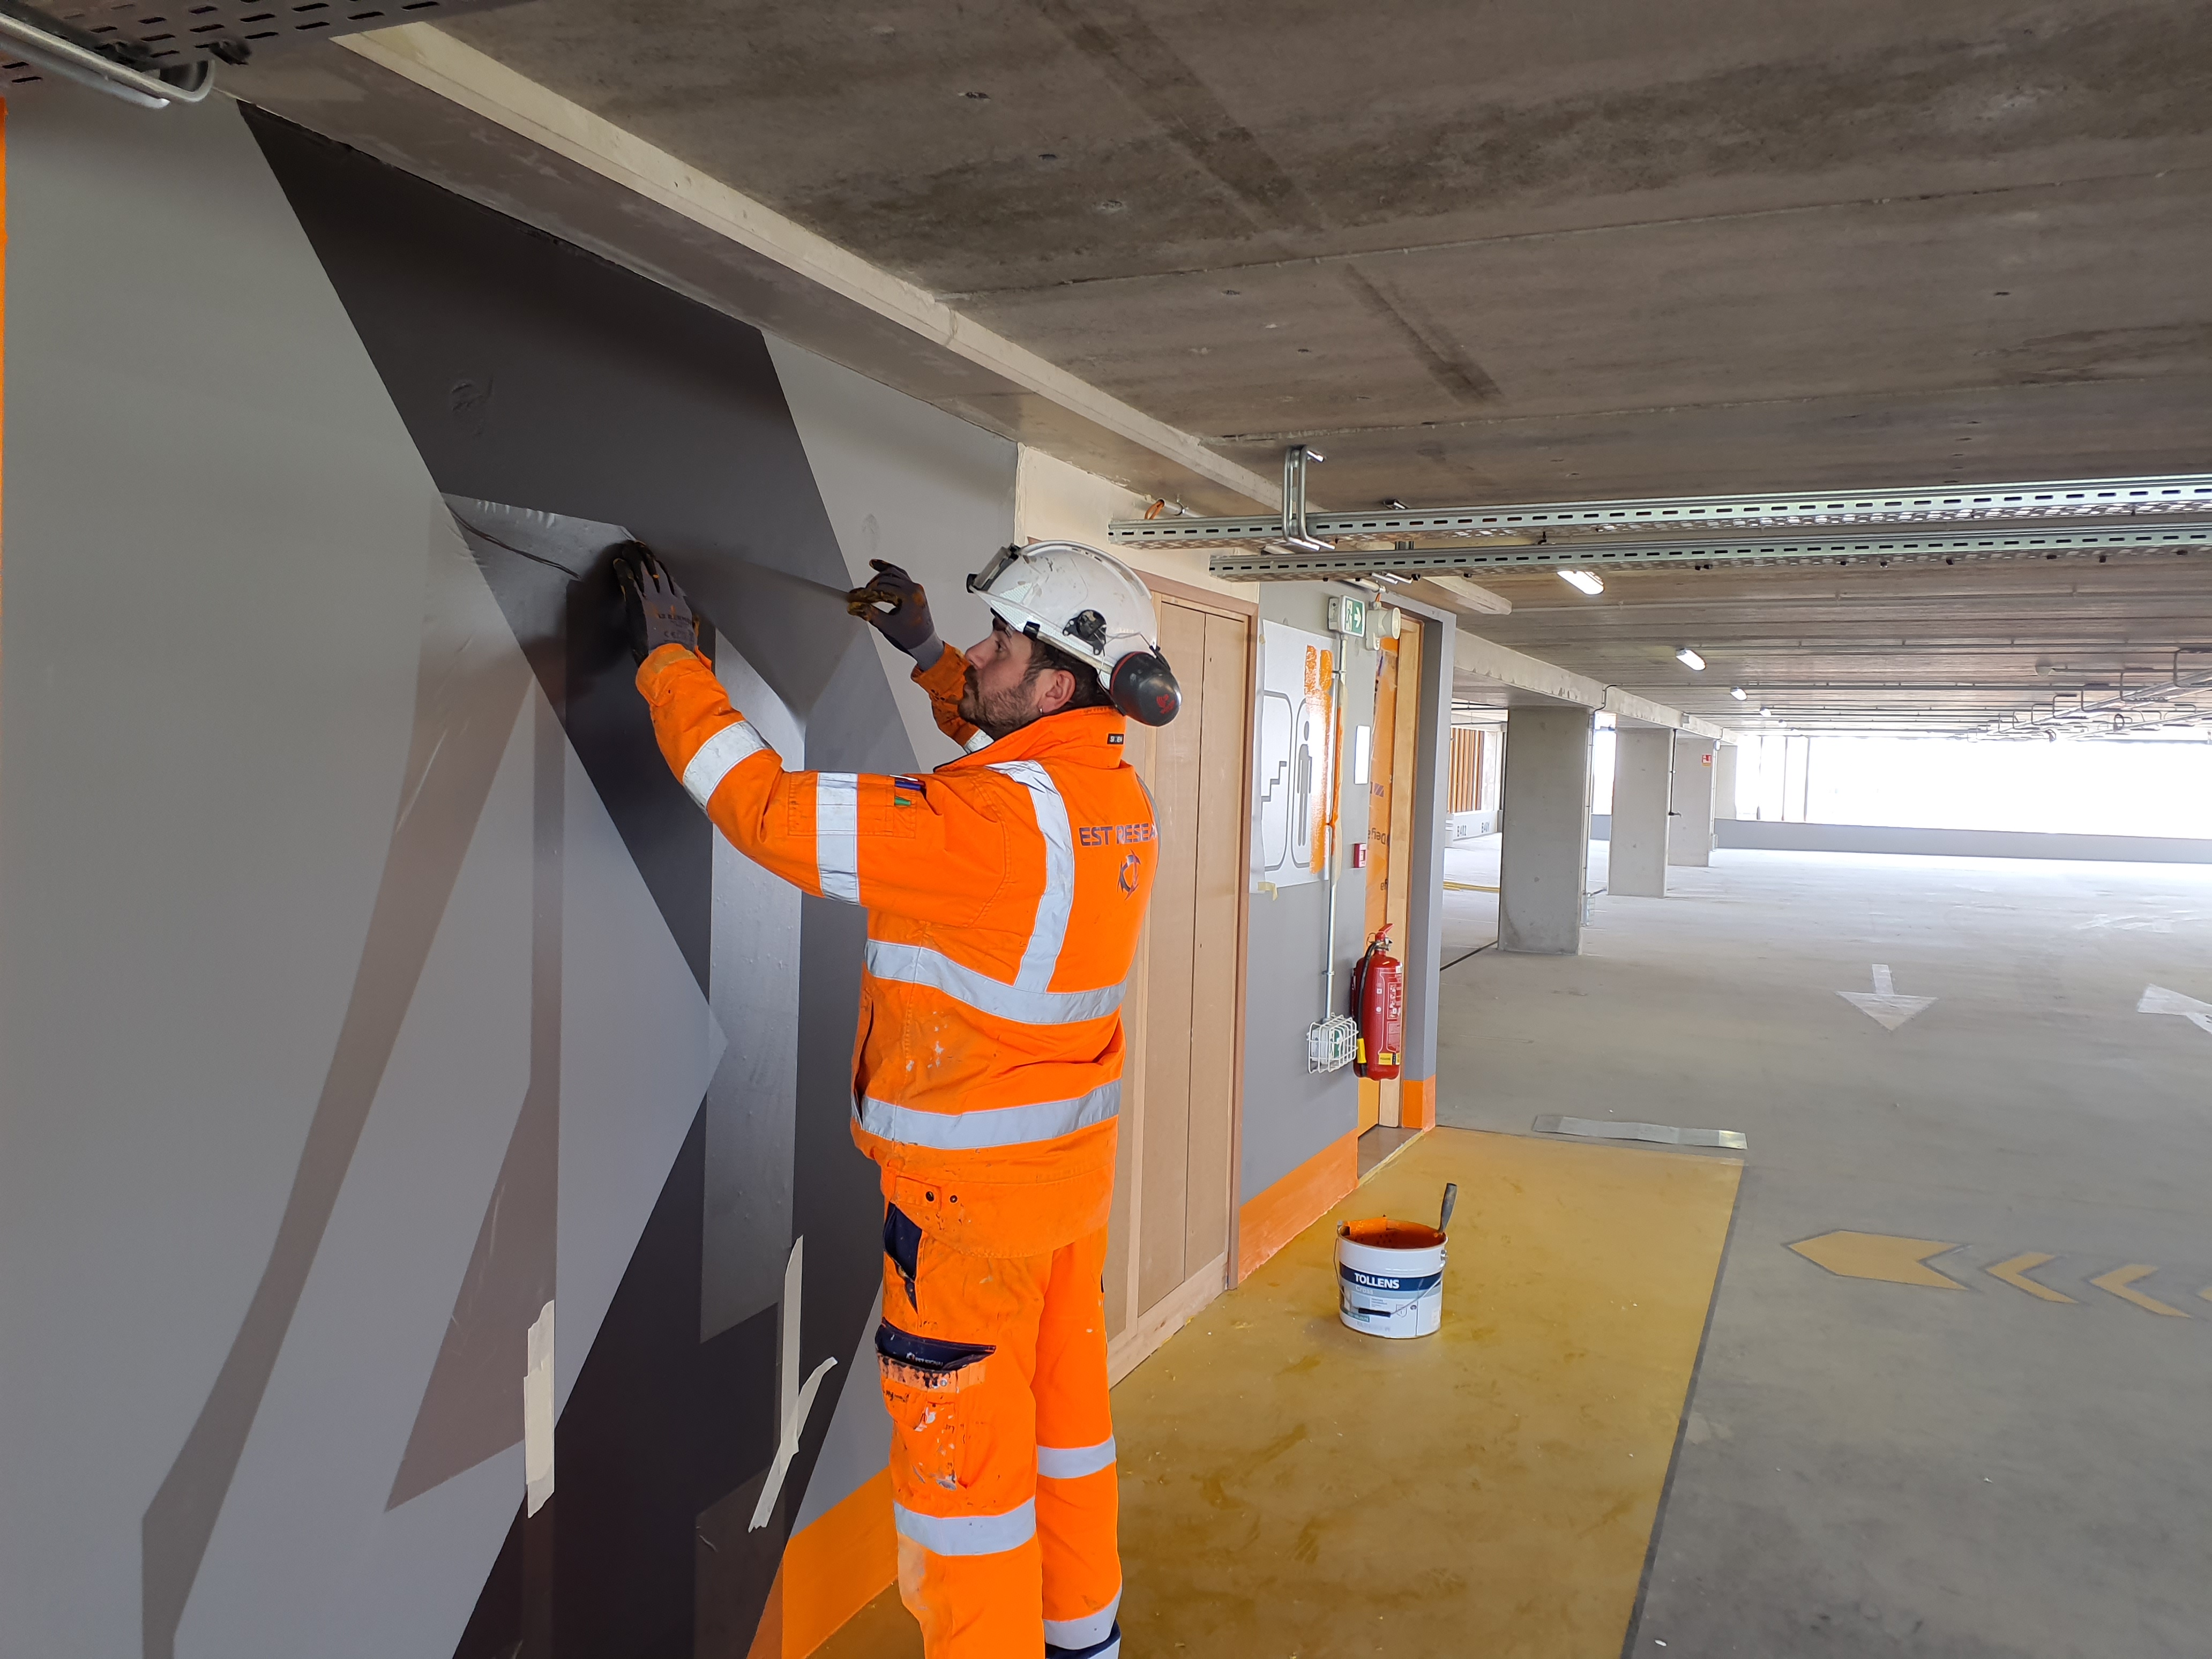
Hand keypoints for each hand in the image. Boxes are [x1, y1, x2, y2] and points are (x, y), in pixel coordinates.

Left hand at [613, 543, 697, 663]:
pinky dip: (623, 571)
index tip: (655, 560)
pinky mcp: (637, 603)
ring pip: (642, 572)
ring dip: (634, 558)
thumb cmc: (678, 651)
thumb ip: (689, 624)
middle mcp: (667, 597)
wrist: (670, 656)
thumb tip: (693, 622)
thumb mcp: (688, 635)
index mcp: (679, 605)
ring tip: (627, 548)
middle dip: (647, 556)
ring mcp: (652, 599)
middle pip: (656, 571)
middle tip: (639, 546)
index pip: (669, 581)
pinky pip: (629, 582)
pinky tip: (617, 563)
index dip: (660, 568)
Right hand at [846, 560, 940, 662]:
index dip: (867, 591)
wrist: (925, 643)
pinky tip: (877, 565)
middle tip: (860, 594)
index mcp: (910, 597)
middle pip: (888, 578)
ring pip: (894, 573)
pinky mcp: (915, 590)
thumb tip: (856, 606)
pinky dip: (889, 571)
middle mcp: (915, 589)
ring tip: (866, 582)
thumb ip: (871, 614)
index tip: (857, 596)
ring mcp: (916, 588)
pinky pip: (901, 576)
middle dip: (872, 585)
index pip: (883, 588)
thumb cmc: (911, 637)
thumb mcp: (888, 626)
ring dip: (879, 576)